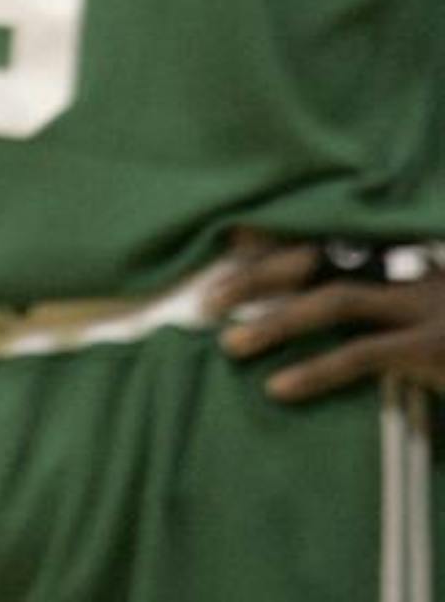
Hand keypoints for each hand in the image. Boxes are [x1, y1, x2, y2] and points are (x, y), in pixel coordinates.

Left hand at [211, 233, 444, 401]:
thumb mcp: (420, 313)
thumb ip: (375, 304)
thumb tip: (305, 309)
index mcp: (395, 258)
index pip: (321, 240)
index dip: (270, 242)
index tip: (222, 246)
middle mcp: (404, 270)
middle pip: (317, 259)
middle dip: (256, 276)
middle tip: (207, 300)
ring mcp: (420, 305)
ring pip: (333, 301)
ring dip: (276, 322)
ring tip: (229, 345)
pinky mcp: (431, 346)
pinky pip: (361, 355)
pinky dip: (316, 369)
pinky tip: (278, 388)